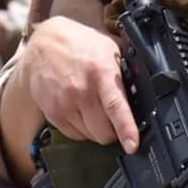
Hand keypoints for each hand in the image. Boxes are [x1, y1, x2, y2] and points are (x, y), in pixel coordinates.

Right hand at [22, 16, 138, 152]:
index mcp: (101, 73)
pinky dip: (83, 128)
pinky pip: (74, 134)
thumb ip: (124, 71)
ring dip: (97, 129)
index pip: (115, 106)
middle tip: (117, 119)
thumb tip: (142, 90)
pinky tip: (82, 109)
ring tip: (96, 106)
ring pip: (90, 136)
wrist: (45, 43)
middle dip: (115, 131)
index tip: (132, 145)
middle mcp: (81, 92)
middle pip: (103, 131)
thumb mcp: (110, 50)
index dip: (126, 129)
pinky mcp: (52, 114)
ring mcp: (64, 105)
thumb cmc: (81, 44)